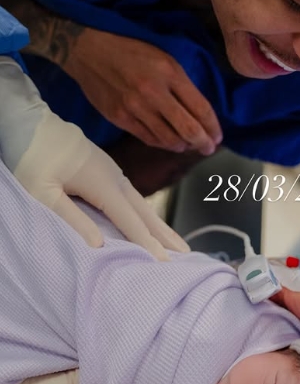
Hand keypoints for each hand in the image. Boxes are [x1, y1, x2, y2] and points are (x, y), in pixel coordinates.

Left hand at [14, 110, 190, 257]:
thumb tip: (99, 245)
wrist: (27, 120)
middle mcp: (114, 177)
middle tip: (187, 255)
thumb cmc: (30, 155)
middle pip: (145, 212)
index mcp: (102, 183)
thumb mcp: (41, 191)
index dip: (149, 243)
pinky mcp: (107, 170)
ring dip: (160, 224)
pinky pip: (132, 197)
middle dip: (166, 235)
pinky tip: (151, 222)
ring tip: (178, 243)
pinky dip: (146, 214)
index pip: (130, 221)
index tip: (166, 263)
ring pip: (141, 204)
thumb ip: (72, 218)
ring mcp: (113, 171)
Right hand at [64, 28, 222, 154]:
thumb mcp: (163, 57)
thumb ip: (181, 83)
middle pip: (188, 129)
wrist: (88, 50)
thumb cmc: (130, 50)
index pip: (200, 108)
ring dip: (183, 146)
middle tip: (208, 148)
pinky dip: (162, 144)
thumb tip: (198, 112)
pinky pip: (148, 139)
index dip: (212, 127)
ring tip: (188, 146)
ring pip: (169, 139)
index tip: (217, 136)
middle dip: (203, 143)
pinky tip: (168, 142)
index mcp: (170, 73)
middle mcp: (154, 92)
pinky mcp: (120, 118)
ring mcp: (136, 108)